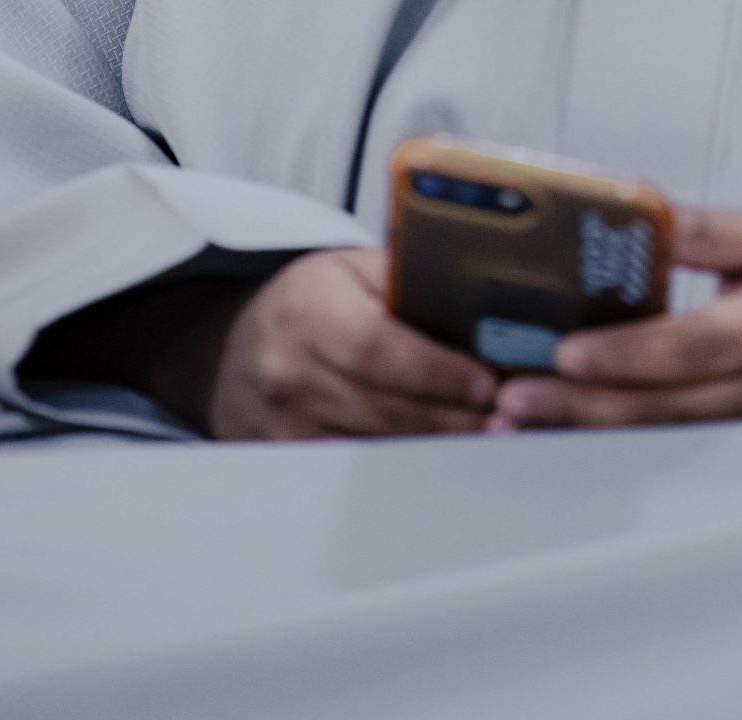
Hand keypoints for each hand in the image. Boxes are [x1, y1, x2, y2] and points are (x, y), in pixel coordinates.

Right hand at [176, 248, 497, 439]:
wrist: (235, 350)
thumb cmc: (309, 302)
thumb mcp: (350, 269)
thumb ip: (407, 278)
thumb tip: (483, 298)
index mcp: (306, 311)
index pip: (375, 348)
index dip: (435, 371)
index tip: (485, 383)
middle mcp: (288, 372)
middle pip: (381, 407)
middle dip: (451, 416)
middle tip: (506, 417)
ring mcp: (283, 426)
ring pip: (374, 447)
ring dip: (436, 446)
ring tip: (488, 438)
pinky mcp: (289, 462)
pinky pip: (356, 472)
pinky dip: (404, 467)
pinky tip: (441, 458)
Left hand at [487, 206, 741, 432]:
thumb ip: (704, 229)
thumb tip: (632, 211)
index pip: (694, 346)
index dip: (627, 354)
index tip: (565, 351)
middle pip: (667, 408)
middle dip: (584, 407)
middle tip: (512, 399)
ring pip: (664, 440)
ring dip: (589, 433)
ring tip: (520, 422)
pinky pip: (675, 451)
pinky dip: (619, 444)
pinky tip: (567, 434)